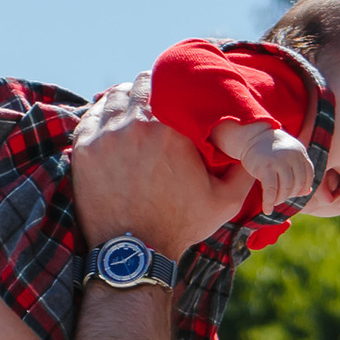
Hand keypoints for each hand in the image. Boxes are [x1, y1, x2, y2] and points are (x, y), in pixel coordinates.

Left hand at [72, 84, 248, 257]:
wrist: (135, 255)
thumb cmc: (179, 226)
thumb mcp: (224, 201)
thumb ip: (245, 170)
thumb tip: (255, 147)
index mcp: (171, 130)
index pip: (169, 85)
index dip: (173, 88)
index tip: (175, 97)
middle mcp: (135, 125)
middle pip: (139, 84)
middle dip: (148, 91)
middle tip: (154, 104)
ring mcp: (106, 136)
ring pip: (114, 96)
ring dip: (124, 100)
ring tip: (132, 114)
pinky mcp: (84, 148)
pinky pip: (92, 116)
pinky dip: (102, 116)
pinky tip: (112, 127)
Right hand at [250, 126, 317, 213]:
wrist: (252, 136)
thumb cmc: (271, 150)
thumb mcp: (288, 157)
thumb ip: (299, 171)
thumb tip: (307, 192)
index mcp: (300, 152)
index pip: (308, 176)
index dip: (302, 188)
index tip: (293, 193)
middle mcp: (292, 156)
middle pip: (297, 185)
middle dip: (289, 195)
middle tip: (280, 198)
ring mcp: (279, 161)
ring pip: (285, 189)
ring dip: (279, 200)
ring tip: (273, 202)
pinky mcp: (265, 167)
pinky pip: (271, 191)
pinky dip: (269, 203)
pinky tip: (267, 209)